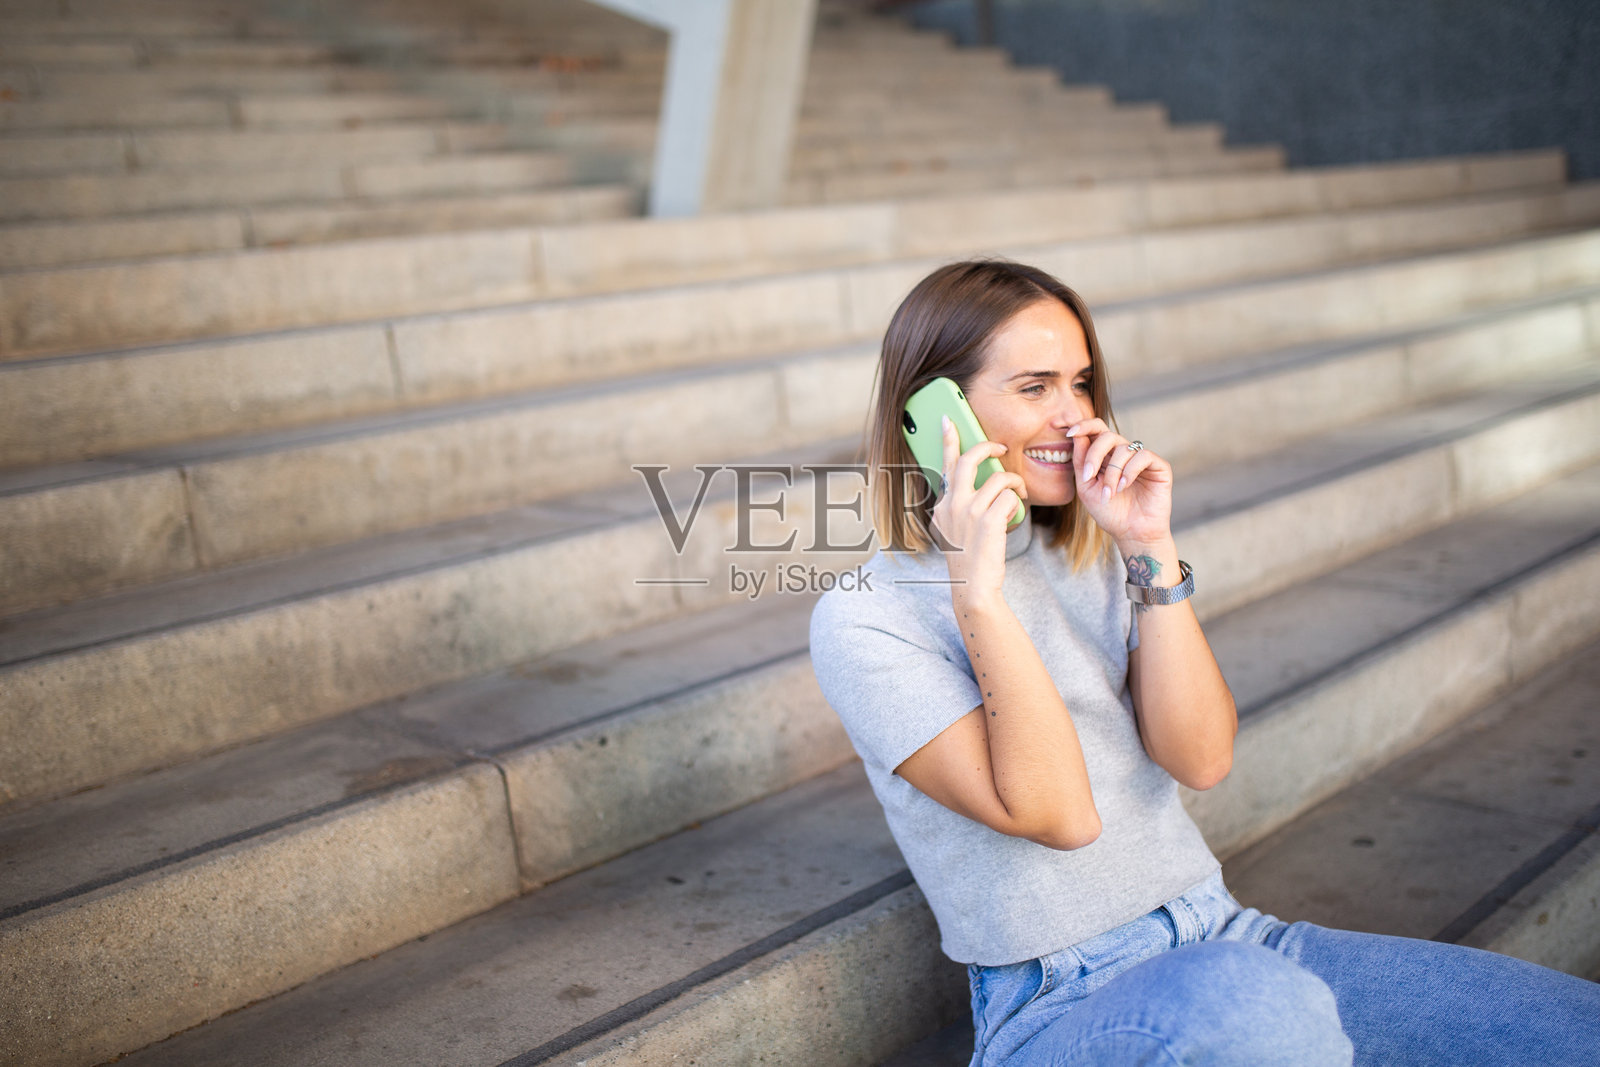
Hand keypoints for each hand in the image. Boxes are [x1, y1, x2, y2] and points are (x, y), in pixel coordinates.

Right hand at [930, 415, 1026, 604]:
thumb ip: (961, 506)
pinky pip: (1009, 496)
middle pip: (969, 459)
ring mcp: (968, 512)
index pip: (945, 466)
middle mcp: (952, 505)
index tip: (948, 421)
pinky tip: (1015, 512)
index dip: (948, 440)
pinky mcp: (987, 521)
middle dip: (987, 446)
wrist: (974, 587)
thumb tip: (980, 482)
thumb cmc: (970, 559)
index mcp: (943, 506)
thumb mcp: (955, 530)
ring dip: (1014, 482)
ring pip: (998, 478)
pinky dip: (1016, 501)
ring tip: (1018, 492)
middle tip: (1000, 446)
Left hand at [1068, 419, 1172, 548]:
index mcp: (1106, 456)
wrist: (1132, 533)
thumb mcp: (1086, 487)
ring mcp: (1142, 459)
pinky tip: (1124, 486)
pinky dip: (1130, 471)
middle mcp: (1124, 454)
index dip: (1084, 426)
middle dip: (1094, 454)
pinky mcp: (1159, 466)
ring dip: (1112, 472)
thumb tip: (1077, 435)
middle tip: (1089, 475)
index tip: (1070, 433)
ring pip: (1123, 448)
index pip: (1097, 430)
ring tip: (1109, 493)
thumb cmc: (1109, 512)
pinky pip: (1143, 456)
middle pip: (1107, 435)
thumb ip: (1081, 462)